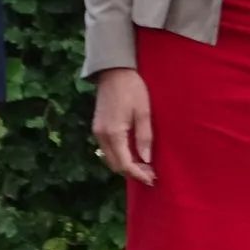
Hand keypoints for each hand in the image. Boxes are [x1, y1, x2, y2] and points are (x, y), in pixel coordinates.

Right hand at [90, 68, 154, 185]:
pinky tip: (133, 153)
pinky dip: (119, 155)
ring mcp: (97, 131)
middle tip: (151, 173)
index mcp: (114, 133)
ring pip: (110, 158)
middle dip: (132, 172)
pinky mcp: (98, 126)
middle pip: (115, 165)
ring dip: (125, 165)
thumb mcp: (144, 112)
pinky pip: (107, 148)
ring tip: (144, 165)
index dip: (138, 174)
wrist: (114, 70)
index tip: (152, 179)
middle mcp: (102, 135)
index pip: (125, 163)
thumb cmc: (132, 88)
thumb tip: (146, 159)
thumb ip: (144, 137)